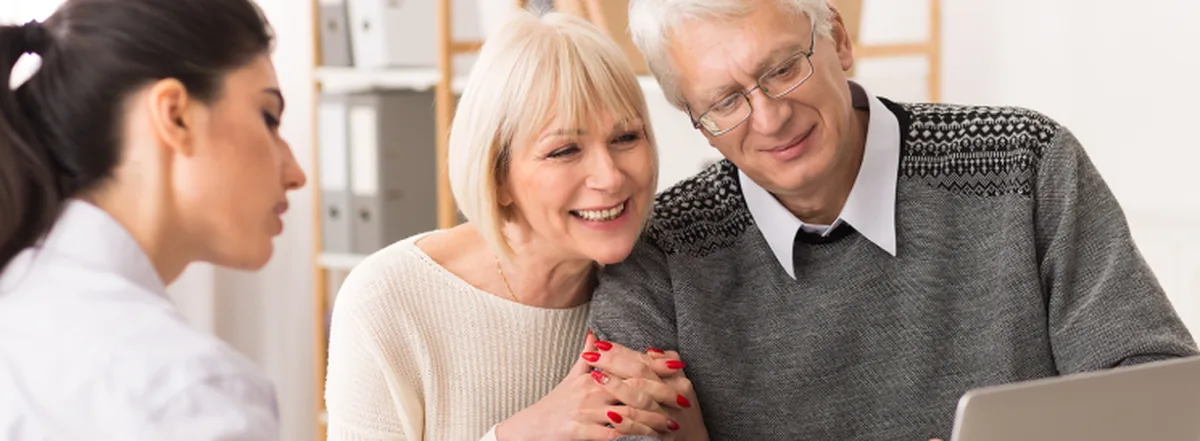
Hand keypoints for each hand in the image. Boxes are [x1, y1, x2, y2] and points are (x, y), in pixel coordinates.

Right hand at [494, 332, 676, 440]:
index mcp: (592, 374)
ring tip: (670, 426)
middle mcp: (590, 389)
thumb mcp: (571, 377)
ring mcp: (585, 411)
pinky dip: (632, 436)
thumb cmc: (554, 404)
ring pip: (626, 413)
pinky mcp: (580, 431)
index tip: (678, 366)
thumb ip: (587, 357)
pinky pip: (612, 435)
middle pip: (633, 388)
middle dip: (660, 394)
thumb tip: (594, 333)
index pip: (629, 366)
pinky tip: (647, 440)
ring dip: (652, 420)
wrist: (529, 428)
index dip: (655, 366)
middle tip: (682, 401)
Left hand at [583, 342, 707, 440]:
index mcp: (677, 380)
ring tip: (595, 378)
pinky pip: (642, 429)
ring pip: (641, 399)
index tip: (600, 345)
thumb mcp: (678, 384)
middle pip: (640, 375)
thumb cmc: (680, 410)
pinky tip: (610, 415)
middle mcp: (674, 396)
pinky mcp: (660, 437)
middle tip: (591, 357)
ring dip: (617, 387)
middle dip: (613, 364)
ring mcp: (667, 418)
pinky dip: (626, 422)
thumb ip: (664, 365)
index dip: (621, 352)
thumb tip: (648, 350)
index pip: (644, 362)